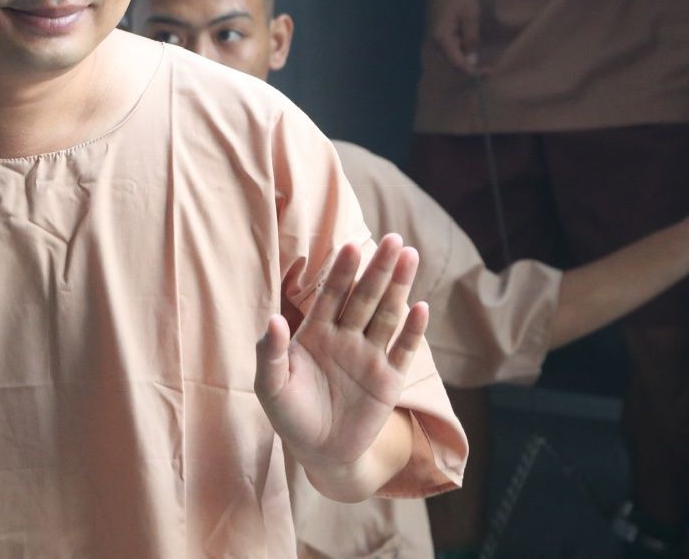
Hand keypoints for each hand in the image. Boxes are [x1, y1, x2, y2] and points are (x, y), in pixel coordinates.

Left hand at [254, 235, 428, 493]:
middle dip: (378, 268)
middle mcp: (345, 336)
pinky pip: (402, 350)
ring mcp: (369, 355)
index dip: (341, 271)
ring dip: (399, 287)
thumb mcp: (270, 385)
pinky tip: (420, 308)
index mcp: (316, 332)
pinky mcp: (388, 380)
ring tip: (410, 256)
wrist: (318, 451)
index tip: (351, 247)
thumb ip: (270, 352)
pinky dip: (412, 331)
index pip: (331, 294)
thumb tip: (273, 320)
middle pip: (364, 296)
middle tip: (393, 239)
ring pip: (386, 315)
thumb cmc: (289, 413)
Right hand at [428, 0, 483, 74]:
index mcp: (442, 39)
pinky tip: (471, 38)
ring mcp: (436, 40)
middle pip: (454, 63)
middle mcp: (436, 43)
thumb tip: (473, 60)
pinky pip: (453, 49)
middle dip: (472, 67)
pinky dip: (464, 49)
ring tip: (478, 40)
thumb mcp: (471, 16)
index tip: (489, 72)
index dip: (473, 71)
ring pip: (454, 57)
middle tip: (490, 68)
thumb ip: (472, 39)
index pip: (457, 64)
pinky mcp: (440, 37)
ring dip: (468, 56)